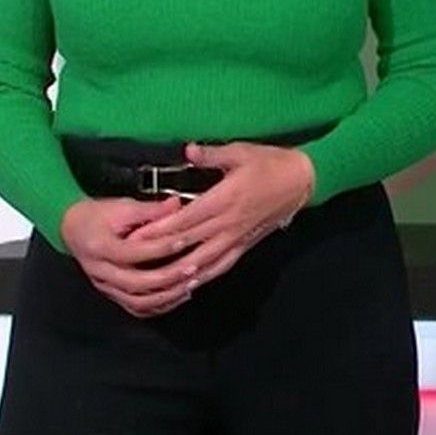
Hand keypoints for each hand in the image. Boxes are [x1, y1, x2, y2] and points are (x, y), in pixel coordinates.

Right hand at [60, 196, 197, 317]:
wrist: (73, 228)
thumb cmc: (97, 216)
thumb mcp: (122, 206)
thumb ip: (150, 209)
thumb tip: (176, 204)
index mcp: (99, 247)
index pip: (132, 252)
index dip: (160, 248)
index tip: (184, 241)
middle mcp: (100, 271)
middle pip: (135, 283)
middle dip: (168, 277)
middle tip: (193, 268)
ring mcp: (105, 286)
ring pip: (137, 302)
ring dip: (167, 296)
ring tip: (189, 283)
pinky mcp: (111, 294)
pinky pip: (136, 308)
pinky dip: (159, 306)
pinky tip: (178, 295)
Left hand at [126, 143, 316, 303]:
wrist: (302, 180)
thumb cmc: (270, 162)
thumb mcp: (241, 152)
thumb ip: (212, 154)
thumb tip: (187, 151)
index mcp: (225, 198)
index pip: (186, 218)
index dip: (160, 228)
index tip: (135, 236)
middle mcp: (229, 222)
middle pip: (190, 242)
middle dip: (161, 252)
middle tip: (134, 261)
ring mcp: (237, 237)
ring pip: (205, 260)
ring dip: (180, 271)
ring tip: (157, 280)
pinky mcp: (245, 244)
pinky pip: (222, 264)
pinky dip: (205, 276)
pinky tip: (191, 284)